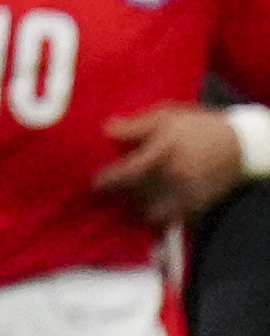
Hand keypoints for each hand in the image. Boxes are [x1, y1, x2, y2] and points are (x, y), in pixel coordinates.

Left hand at [92, 104, 251, 222]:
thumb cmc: (199, 127)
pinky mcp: (196, 204)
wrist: (241, 144)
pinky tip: (146, 211)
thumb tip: (106, 130)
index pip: (128, 172)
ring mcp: (186, 192)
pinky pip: (169, 219)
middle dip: (118, 196)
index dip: (107, 180)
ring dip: (135, 208)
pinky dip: (155, 218)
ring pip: (150, 210)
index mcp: (164, 151)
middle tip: (103, 195)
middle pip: (135, 194)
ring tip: (125, 203)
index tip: (94, 183)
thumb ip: (136, 126)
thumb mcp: (168, 116)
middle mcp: (174, 175)